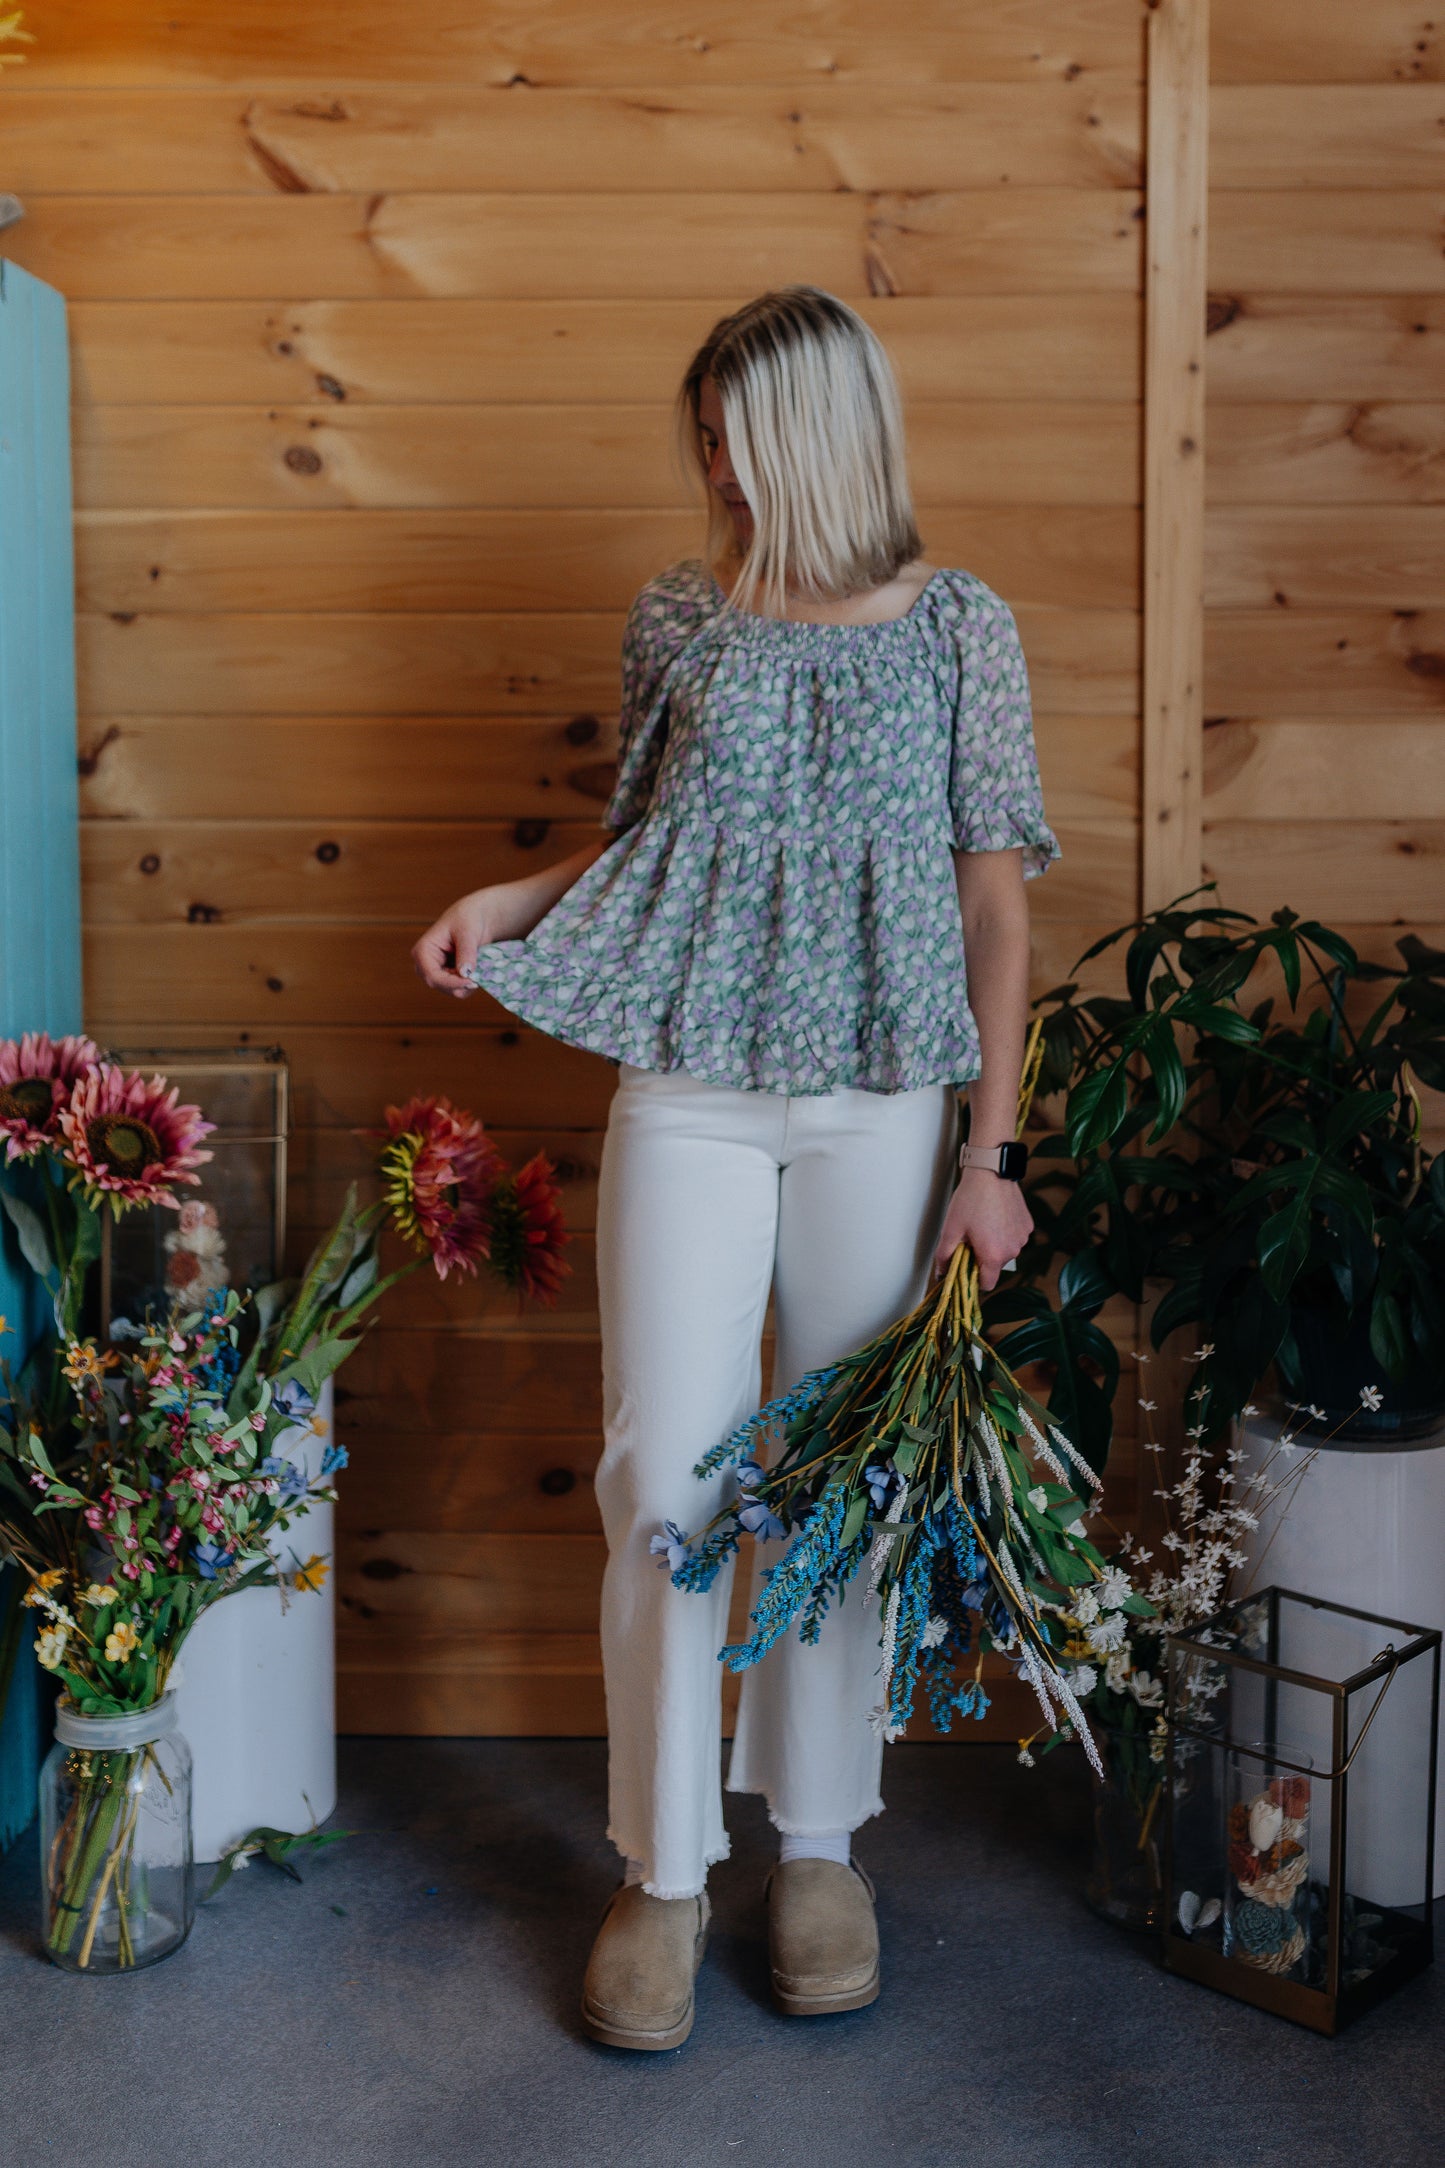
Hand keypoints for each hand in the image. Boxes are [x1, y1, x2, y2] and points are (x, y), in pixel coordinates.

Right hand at [411, 886, 521, 999]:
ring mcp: (436, 973)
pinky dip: (471, 983)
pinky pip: (460, 988)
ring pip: (452, 991)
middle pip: (441, 986)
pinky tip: (477, 969)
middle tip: (481, 977)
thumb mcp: (468, 932)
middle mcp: (425, 965)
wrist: (475, 918)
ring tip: (480, 967)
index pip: (433, 976)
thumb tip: (466, 973)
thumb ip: (466, 953)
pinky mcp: (448, 977)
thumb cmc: (468, 918)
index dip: (452, 983)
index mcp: (423, 951)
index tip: (473, 982)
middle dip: (461, 984)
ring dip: (468, 984)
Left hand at [931, 1167, 1033, 1290]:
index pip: (987, 1284)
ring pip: (1006, 1252)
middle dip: (983, 1258)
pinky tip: (996, 1217)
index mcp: (993, 1255)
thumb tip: (941, 1273)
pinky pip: (1014, 1238)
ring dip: (995, 1245)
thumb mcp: (951, 1228)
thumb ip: (944, 1255)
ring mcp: (1022, 1238)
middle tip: (971, 1238)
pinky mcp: (1028, 1226)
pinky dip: (1005, 1233)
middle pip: (995, 1267)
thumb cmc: (970, 1199)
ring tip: (984, 1224)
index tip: (966, 1266)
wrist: (992, 1172)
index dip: (974, 1279)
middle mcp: (1012, 1250)